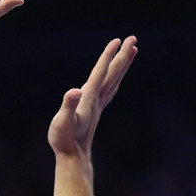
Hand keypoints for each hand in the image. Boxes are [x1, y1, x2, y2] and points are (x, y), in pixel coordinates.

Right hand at [48, 36, 137, 157]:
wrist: (74, 157)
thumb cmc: (64, 139)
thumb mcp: (61, 122)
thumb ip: (68, 106)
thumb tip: (74, 91)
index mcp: (89, 98)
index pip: (100, 72)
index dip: (108, 56)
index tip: (117, 40)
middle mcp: (97, 99)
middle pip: (114, 73)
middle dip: (123, 55)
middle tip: (133, 38)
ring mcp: (98, 104)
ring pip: (115, 79)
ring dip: (124, 64)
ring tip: (133, 50)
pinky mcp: (96, 109)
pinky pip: (110, 88)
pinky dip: (117, 77)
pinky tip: (117, 75)